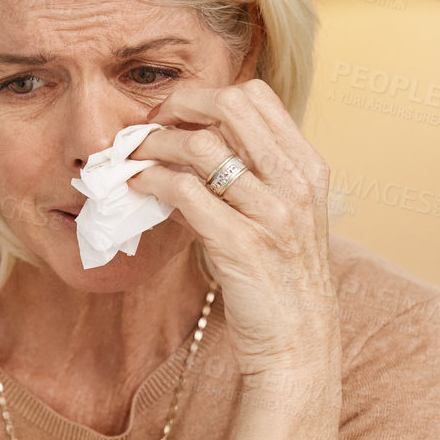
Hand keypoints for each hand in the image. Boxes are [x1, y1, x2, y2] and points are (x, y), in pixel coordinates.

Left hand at [127, 79, 339, 378]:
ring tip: (131, 158)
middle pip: (230, 106)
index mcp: (308, 168)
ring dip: (154, 145)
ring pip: (202, 145)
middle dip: (177, 107)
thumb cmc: (280, 281)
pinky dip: (151, 180)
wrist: (298, 343)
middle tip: (146, 128)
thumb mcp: (280, 217)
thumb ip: (252, 179)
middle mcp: (296, 183)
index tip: (175, 115)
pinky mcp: (241, 244)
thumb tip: (192, 147)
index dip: (206, 96)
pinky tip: (135, 186)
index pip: (256, 97)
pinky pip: (185, 191)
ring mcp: (272, 212)